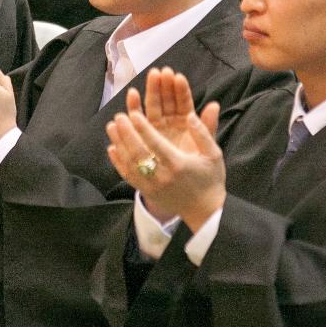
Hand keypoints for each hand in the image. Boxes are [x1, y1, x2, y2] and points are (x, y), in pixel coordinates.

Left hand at [105, 68, 224, 232]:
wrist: (205, 212)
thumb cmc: (210, 180)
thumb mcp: (214, 155)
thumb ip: (203, 133)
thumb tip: (191, 115)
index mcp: (178, 165)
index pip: (156, 145)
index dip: (144, 129)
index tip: (134, 114)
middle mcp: (162, 176)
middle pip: (138, 153)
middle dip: (126, 133)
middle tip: (118, 117)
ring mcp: (152, 186)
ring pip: (129, 164)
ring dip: (119, 144)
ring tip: (111, 127)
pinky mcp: (146, 193)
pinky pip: (128, 176)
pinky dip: (118, 162)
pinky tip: (112, 147)